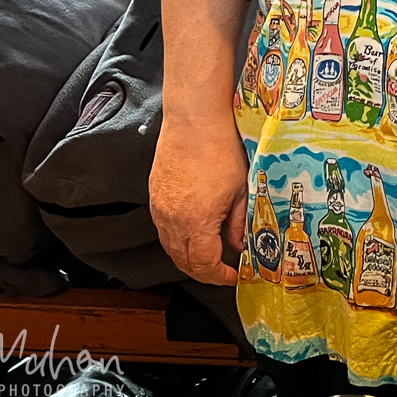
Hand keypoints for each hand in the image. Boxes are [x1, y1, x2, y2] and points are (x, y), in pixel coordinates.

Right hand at [151, 114, 247, 284]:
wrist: (195, 119)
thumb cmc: (220, 147)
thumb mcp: (242, 189)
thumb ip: (239, 223)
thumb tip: (240, 245)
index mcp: (196, 222)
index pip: (204, 265)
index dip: (218, 276)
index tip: (231, 276)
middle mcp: (172, 220)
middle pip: (183, 262)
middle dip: (203, 273)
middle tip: (221, 272)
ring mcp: (160, 208)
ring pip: (170, 248)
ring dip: (188, 258)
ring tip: (208, 256)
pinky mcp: (154, 196)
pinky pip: (163, 229)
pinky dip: (177, 240)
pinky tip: (192, 234)